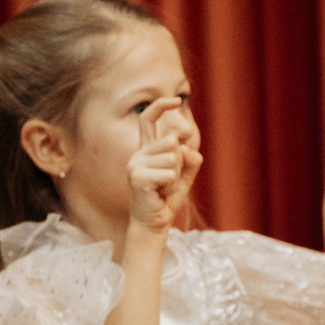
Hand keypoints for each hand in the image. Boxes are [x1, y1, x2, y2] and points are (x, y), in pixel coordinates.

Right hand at [127, 98, 199, 232]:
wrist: (154, 224)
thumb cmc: (166, 200)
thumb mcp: (184, 176)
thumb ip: (190, 159)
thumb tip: (184, 148)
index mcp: (146, 150)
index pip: (148, 119)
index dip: (161, 106)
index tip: (177, 100)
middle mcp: (138, 154)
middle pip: (172, 143)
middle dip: (179, 164)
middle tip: (168, 183)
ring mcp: (135, 164)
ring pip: (172, 159)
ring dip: (175, 178)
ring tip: (163, 190)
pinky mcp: (137, 177)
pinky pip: (169, 174)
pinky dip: (171, 186)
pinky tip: (159, 195)